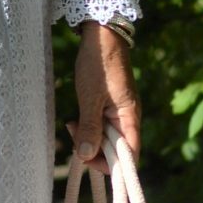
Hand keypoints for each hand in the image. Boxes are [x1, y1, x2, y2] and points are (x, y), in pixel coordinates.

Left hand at [67, 23, 140, 171]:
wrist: (101, 36)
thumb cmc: (99, 65)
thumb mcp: (90, 98)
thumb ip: (90, 128)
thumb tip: (86, 155)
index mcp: (131, 118)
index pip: (130, 156)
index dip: (112, 166)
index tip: (87, 159)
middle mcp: (129, 119)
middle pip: (117, 150)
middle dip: (95, 150)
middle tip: (73, 137)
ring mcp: (119, 113)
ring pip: (106, 139)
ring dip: (89, 138)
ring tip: (71, 125)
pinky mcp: (109, 106)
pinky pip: (101, 126)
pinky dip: (88, 127)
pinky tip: (74, 121)